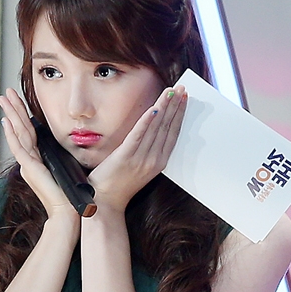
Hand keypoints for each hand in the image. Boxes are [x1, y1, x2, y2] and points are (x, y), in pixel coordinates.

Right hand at [0, 89, 77, 221]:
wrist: (67, 211)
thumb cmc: (69, 195)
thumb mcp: (65, 170)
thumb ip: (60, 158)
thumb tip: (67, 148)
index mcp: (38, 159)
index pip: (29, 132)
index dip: (23, 115)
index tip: (18, 101)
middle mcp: (31, 160)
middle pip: (20, 129)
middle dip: (13, 109)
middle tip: (5, 93)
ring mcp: (29, 164)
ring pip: (18, 134)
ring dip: (11, 115)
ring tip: (3, 99)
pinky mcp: (30, 168)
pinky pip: (19, 148)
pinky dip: (12, 135)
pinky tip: (7, 122)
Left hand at [87, 85, 187, 211]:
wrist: (106, 202)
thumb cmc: (120, 185)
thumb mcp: (140, 168)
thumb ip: (147, 151)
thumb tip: (152, 129)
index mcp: (159, 163)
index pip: (173, 133)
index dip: (179, 114)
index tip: (184, 99)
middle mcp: (153, 160)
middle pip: (167, 127)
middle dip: (176, 106)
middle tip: (182, 89)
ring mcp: (140, 159)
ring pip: (156, 128)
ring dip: (165, 107)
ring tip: (171, 92)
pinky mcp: (126, 157)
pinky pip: (139, 135)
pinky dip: (147, 121)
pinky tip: (154, 108)